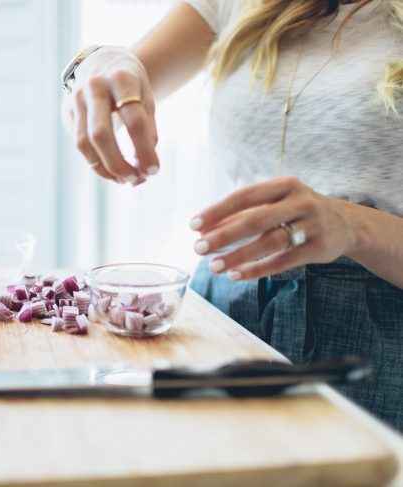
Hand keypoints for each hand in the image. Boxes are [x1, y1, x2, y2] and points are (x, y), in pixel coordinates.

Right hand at [67, 46, 159, 183]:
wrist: (101, 60)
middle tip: (135, 180)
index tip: (154, 170)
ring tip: (124, 180)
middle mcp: (95, 87)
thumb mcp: (145, 94)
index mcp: (121, 78)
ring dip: (104, 167)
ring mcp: (78, 99)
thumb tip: (147, 164)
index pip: (134, 120)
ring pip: (85, 142)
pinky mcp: (70, 111)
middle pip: (101, 133)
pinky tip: (111, 173)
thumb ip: (148, 125)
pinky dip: (95, 163)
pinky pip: (80, 143)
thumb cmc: (130, 82)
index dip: (144, 149)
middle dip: (118, 162)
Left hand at [190, 176, 358, 279]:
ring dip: (238, 255)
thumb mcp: (274, 204)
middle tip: (198, 248)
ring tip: (214, 267)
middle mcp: (300, 201)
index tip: (193, 225)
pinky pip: (283, 261)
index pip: (244, 196)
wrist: (347, 224)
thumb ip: (241, 214)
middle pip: (255, 219)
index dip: (217, 211)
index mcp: (284, 185)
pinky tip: (236, 275)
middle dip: (223, 235)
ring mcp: (312, 224)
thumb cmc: (296, 211)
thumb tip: (202, 230)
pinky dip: (258, 269)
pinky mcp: (319, 248)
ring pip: (269, 242)